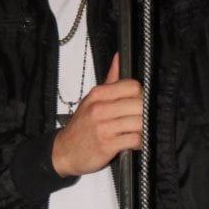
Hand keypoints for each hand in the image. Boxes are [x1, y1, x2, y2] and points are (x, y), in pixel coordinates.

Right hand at [52, 53, 142, 177]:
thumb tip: (119, 57)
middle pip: (139, 104)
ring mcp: (104, 127)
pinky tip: (133, 141)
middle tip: (140, 118)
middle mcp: (100, 108)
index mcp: (98, 94)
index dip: (140, 95)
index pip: (132, 86)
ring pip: (139, 122)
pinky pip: (135, 139)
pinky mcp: (108, 144)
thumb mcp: (92, 99)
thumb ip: (110, 79)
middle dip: (144, 113)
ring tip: (137, 130)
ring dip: (142, 128)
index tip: (138, 103)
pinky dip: (139, 142)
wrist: (64, 151)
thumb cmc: (81, 125)